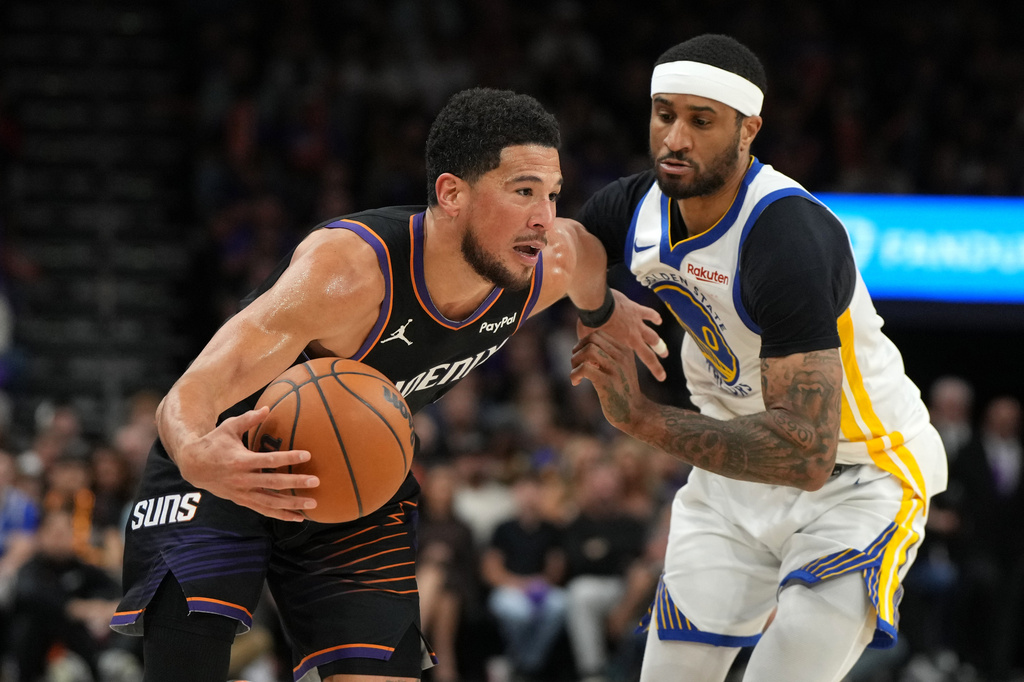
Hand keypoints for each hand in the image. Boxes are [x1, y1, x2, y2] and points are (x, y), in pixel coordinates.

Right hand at [174, 407, 318, 521]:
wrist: (193, 466)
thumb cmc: (214, 442)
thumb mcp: (229, 427)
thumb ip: (249, 419)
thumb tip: (268, 407)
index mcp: (240, 460)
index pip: (268, 460)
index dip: (288, 458)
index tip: (307, 455)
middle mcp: (242, 479)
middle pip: (273, 483)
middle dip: (295, 483)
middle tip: (316, 481)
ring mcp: (242, 493)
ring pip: (270, 502)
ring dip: (292, 504)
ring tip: (313, 503)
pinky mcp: (242, 501)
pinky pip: (264, 510)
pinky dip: (281, 515)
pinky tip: (298, 517)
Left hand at [570, 329, 652, 432]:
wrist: (636, 413)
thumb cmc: (623, 391)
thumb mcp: (620, 368)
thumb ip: (608, 356)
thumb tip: (585, 347)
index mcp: (624, 351)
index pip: (598, 334)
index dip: (583, 343)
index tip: (582, 358)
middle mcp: (621, 357)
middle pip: (592, 339)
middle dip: (578, 350)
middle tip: (577, 364)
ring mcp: (615, 369)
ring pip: (588, 350)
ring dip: (575, 361)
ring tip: (577, 374)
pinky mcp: (607, 383)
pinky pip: (584, 368)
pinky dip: (574, 374)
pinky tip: (576, 382)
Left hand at [578, 289, 667, 381]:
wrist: (596, 303)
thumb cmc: (590, 323)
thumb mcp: (591, 343)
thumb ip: (592, 354)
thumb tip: (590, 365)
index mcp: (626, 344)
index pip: (645, 359)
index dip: (656, 369)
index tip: (662, 378)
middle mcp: (635, 335)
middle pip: (652, 347)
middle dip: (660, 353)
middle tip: (665, 356)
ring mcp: (637, 322)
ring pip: (652, 333)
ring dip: (657, 340)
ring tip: (662, 345)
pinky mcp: (635, 309)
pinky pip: (648, 314)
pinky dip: (654, 317)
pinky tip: (658, 320)